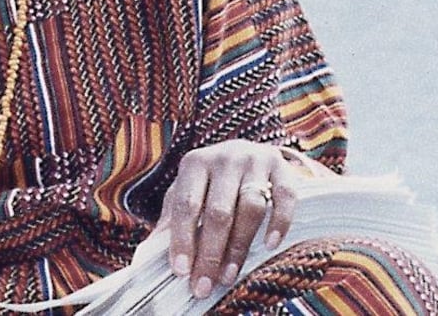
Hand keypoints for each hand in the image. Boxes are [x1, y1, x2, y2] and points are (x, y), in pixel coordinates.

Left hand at [155, 140, 300, 298]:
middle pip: (219, 211)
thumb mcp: (187, 191)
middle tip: (204, 284)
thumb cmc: (211, 181)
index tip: (181, 270)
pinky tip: (269, 245)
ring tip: (229, 275)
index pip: (186, 204)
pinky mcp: (281, 167)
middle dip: (210, 252)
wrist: (247, 152)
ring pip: (250, 207)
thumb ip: (172, 218)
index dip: (183, 239)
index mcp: (195, 163)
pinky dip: (279, 222)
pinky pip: (285, 197)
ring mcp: (255, 160)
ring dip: (239, 246)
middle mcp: (225, 158)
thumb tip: (152, 250)